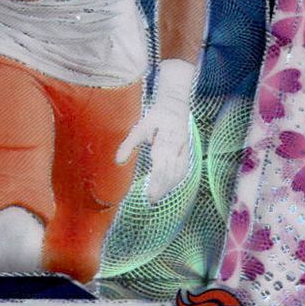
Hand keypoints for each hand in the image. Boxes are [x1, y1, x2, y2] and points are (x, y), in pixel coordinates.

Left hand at [116, 59, 194, 203]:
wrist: (175, 105)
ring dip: (169, 186)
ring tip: (157, 197)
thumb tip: (117, 162)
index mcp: (166, 141)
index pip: (162, 167)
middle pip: (171, 173)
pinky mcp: (186, 151)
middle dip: (161, 188)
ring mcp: (184, 150)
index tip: (149, 195)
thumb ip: (129, 144)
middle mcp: (178, 147)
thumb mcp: (140, 127)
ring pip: (179, 173)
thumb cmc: (156, 116)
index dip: (156, 183)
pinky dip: (176, 180)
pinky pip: (183, 169)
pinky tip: (168, 187)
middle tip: (151, 200)